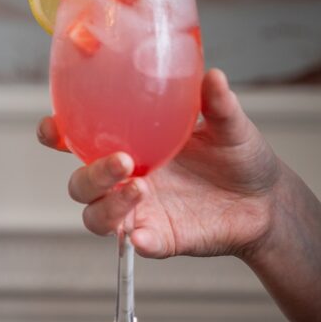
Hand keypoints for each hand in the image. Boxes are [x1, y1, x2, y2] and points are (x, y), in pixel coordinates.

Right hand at [37, 69, 281, 259]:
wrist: (267, 202)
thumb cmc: (239, 158)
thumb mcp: (230, 126)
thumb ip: (217, 104)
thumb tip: (212, 75)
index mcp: (130, 145)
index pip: (78, 141)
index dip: (56, 135)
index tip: (53, 127)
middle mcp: (124, 180)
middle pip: (81, 183)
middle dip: (91, 174)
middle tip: (123, 160)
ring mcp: (138, 212)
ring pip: (96, 216)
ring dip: (108, 205)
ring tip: (139, 189)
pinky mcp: (157, 239)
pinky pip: (134, 245)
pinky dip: (135, 242)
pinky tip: (143, 237)